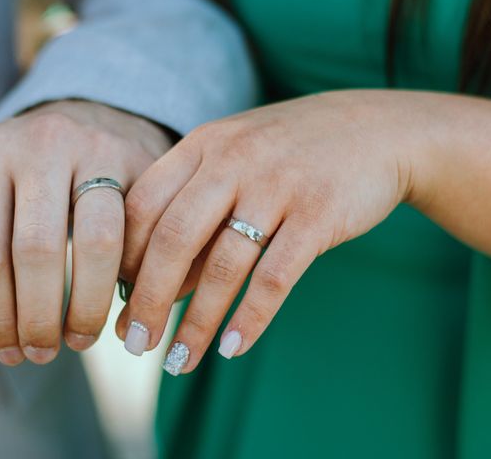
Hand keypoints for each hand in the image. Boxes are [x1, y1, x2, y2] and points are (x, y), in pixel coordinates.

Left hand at [0, 100, 171, 364]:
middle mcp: (40, 143)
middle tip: (45, 354)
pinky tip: (115, 304)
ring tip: (80, 339)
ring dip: (89, 306)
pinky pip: (138, 234)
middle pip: (38, 250)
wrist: (93, 118)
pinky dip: (127, 280)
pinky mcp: (142, 161)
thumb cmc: (33, 177)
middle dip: (41, 318)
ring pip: (98, 244)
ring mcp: (96, 147)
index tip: (8, 352)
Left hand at [117, 91, 422, 372]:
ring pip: (222, 266)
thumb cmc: (292, 153)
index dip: (122, 258)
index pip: (142, 205)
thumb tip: (156, 283)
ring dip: (195, 322)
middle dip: (147, 300)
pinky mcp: (317, 213)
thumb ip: (195, 210)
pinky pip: (274, 277)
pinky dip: (249, 318)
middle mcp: (233, 161)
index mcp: (204, 145)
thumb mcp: (236, 160)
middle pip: (172, 239)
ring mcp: (276, 185)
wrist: (374, 129)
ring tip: (178, 362)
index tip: (115, 300)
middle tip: (133, 343)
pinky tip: (232, 347)